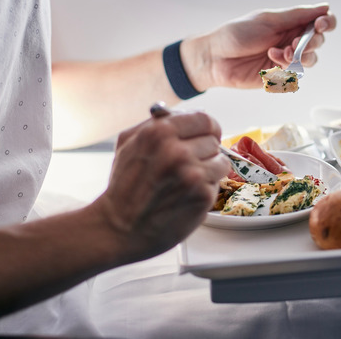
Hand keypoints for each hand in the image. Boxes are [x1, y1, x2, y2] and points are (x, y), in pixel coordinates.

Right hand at [91, 110, 229, 263]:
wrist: (119, 227)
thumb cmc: (124, 186)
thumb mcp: (128, 143)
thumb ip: (156, 123)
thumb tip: (184, 113)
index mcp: (160, 132)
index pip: (204, 119)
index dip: (207, 128)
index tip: (205, 135)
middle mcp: (177, 151)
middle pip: (214, 140)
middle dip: (204, 151)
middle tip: (189, 164)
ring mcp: (192, 174)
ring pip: (221, 161)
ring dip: (209, 170)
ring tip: (187, 181)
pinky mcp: (202, 195)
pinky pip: (217, 183)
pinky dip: (206, 189)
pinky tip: (186, 195)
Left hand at [182, 3, 336, 90]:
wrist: (215, 58)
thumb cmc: (236, 34)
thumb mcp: (268, 20)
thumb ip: (297, 16)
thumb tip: (324, 7)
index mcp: (290, 23)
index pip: (319, 21)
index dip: (327, 23)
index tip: (321, 24)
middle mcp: (291, 40)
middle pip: (318, 42)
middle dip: (312, 42)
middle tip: (295, 42)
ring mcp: (285, 59)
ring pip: (310, 60)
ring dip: (300, 56)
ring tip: (281, 53)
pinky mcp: (279, 76)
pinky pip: (295, 75)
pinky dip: (287, 67)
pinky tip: (271, 60)